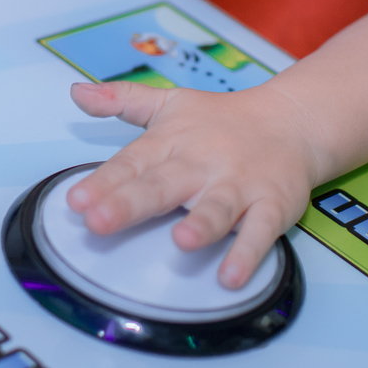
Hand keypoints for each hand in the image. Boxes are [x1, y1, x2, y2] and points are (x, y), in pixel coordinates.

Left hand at [66, 80, 321, 288]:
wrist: (292, 121)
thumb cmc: (220, 120)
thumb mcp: (169, 103)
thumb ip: (122, 100)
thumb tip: (76, 93)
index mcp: (171, 141)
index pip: (132, 163)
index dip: (103, 182)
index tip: (75, 200)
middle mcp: (201, 163)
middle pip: (163, 185)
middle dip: (131, 204)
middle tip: (99, 222)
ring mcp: (238, 185)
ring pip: (217, 208)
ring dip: (202, 224)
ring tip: (182, 241)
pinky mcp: (272, 204)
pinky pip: (261, 231)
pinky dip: (248, 253)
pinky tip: (232, 275)